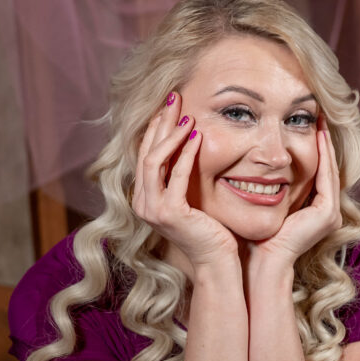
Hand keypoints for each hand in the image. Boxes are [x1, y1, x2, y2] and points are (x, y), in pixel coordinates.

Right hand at [132, 93, 237, 269]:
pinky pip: (176, 175)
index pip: (145, 154)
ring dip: (171, 134)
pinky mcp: (169, 213)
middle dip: (161, 122)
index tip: (170, 106)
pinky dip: (186, 154)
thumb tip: (188, 145)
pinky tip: (197, 137)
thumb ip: (181, 178)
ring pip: (154, 160)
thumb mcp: (191, 199)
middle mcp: (142, 203)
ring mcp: (152, 209)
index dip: (156, 128)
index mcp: (145, 198)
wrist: (217, 262)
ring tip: (186, 115)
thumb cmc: (210, 231)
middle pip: (146, 151)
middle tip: (174, 97)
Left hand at [251, 118, 342, 267]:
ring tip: (320, 121)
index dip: (316, 149)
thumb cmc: (256, 236)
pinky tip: (318, 136)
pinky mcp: (327, 213)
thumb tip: (255, 164)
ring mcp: (331, 214)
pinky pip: (326, 177)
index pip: (318, 174)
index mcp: (316, 213)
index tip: (309, 125)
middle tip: (319, 116)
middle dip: (323, 143)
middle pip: (328, 169)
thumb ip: (270, 187)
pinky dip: (323, 156)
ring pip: (329, 170)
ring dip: (325, 145)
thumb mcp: (266, 204)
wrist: (262, 259)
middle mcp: (329, 213)